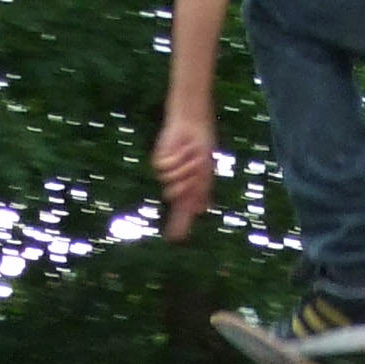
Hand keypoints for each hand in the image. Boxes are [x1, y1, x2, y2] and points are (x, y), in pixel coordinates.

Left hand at [152, 118, 215, 240]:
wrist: (193, 124)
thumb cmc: (202, 145)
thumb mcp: (205, 170)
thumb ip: (200, 191)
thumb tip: (198, 212)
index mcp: (191, 188)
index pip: (182, 211)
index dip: (178, 225)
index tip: (173, 239)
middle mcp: (177, 183)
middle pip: (174, 200)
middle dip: (187, 185)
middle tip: (197, 167)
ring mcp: (167, 173)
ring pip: (172, 183)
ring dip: (185, 168)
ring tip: (191, 155)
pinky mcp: (159, 162)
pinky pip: (165, 170)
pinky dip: (176, 160)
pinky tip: (181, 149)